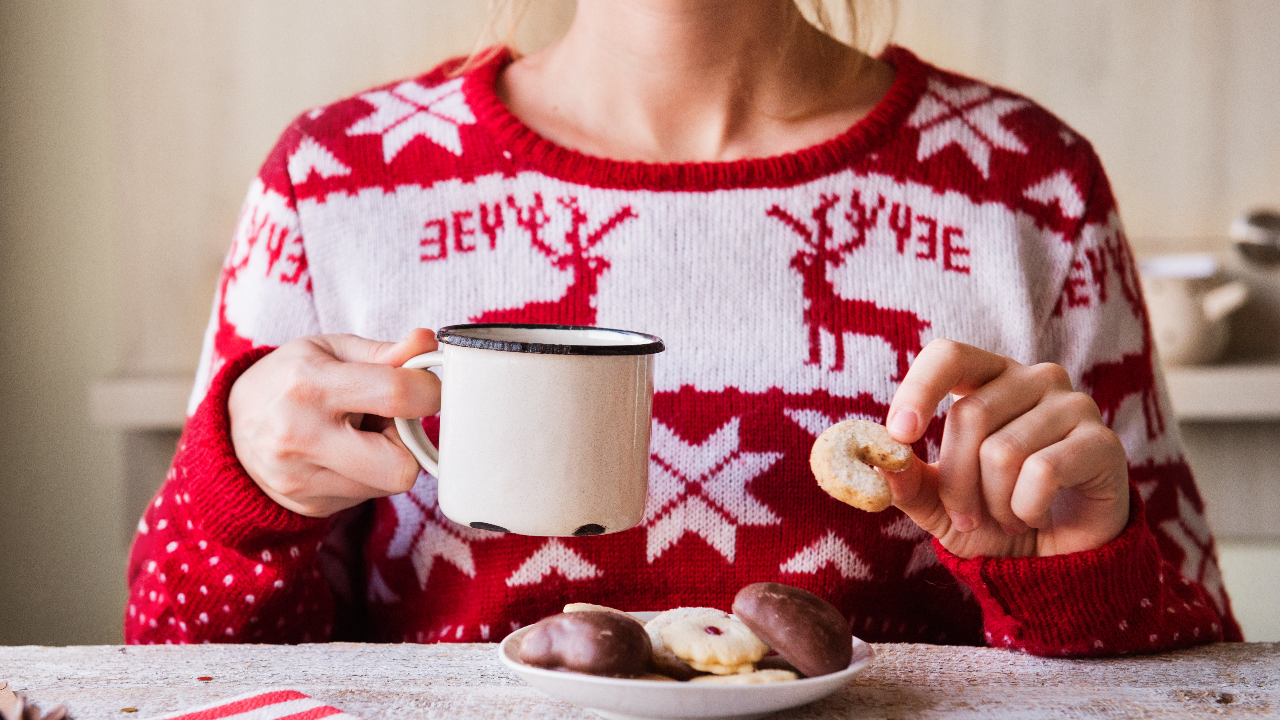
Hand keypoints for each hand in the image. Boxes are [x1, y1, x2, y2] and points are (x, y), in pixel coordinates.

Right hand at [228, 329, 440, 516]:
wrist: (230, 428)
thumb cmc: (290, 379)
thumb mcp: (329, 350)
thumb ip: (383, 351)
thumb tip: (427, 343)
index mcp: (309, 384)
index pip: (396, 395)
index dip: (429, 391)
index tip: (427, 388)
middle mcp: (302, 436)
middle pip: (401, 466)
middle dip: (410, 442)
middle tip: (392, 422)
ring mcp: (302, 478)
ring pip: (390, 484)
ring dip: (389, 458)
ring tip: (360, 435)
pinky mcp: (308, 505)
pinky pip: (368, 496)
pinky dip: (369, 475)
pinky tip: (344, 455)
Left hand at [882, 339, 1128, 557]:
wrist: (1059, 561)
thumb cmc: (995, 519)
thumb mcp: (939, 505)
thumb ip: (908, 482)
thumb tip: (877, 463)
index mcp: (988, 379)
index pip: (949, 355)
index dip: (919, 389)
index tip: (898, 434)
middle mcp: (1034, 379)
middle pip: (970, 415)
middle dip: (957, 482)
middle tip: (968, 516)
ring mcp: (1074, 405)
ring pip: (1004, 450)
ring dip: (995, 504)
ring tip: (1010, 517)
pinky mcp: (1103, 442)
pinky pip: (1043, 472)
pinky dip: (1027, 509)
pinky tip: (1037, 516)